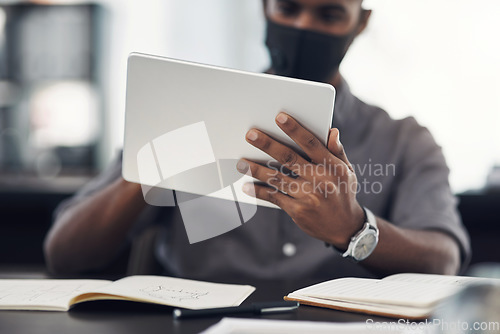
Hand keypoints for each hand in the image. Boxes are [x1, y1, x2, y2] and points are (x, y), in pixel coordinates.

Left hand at [236, 112, 364, 248]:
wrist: (344, 228)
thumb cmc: (342, 193)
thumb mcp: (346, 171)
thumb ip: (337, 151)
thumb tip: (332, 131)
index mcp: (332, 166)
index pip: (311, 143)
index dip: (295, 129)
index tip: (280, 117)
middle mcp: (320, 179)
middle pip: (289, 158)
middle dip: (268, 145)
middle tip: (250, 135)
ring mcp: (308, 196)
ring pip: (277, 178)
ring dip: (256, 169)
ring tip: (241, 162)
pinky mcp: (298, 210)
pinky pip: (274, 197)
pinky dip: (259, 192)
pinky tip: (246, 186)